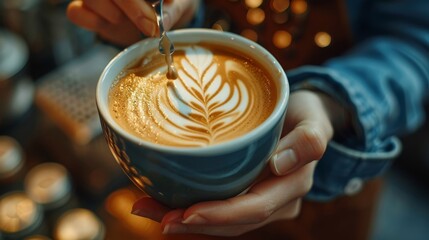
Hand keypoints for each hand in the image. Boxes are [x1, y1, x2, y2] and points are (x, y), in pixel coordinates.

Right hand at [67, 0, 199, 45]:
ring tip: (128, 21)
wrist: (159, 21)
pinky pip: (75, 12)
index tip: (160, 6)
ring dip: (112, 13)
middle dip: (132, 7)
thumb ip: (173, 11)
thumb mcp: (180, 6)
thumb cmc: (171, 5)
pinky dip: (91, 21)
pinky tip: (111, 24)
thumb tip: (162, 22)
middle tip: (151, 28)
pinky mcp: (85, 9)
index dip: (140, 0)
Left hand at [131, 90, 343, 235]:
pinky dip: (191, 207)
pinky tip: (163, 199)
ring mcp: (262, 201)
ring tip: (146, 207)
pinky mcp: (247, 193)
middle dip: (192, 223)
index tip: (187, 213)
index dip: (221, 215)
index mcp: (292, 186)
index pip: (255, 208)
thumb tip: (279, 165)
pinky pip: (220, 207)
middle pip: (232, 222)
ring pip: (222, 220)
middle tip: (153, 213)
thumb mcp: (314, 120)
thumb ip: (308, 141)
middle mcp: (277, 202)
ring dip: (184, 219)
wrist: (307, 119)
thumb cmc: (307, 115)